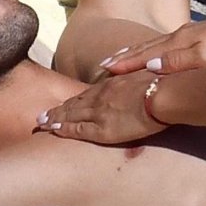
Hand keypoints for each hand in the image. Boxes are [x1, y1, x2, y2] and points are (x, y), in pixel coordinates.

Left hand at [37, 69, 167, 144]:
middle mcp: (101, 97)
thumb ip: (133, 76)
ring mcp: (100, 112)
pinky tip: (53, 130)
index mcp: (113, 85)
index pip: (88, 95)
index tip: (64, 104)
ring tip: (42, 122)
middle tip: (43, 115)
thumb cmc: (162, 85)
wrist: (164, 95)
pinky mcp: (103, 129)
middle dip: (59, 110)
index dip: (74, 100)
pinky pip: (78, 129)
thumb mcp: (145, 75)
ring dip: (55, 118)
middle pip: (75, 104)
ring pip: (71, 116)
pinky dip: (64, 129)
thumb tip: (130, 76)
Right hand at [97, 10, 205, 76]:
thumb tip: (147, 66)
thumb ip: (176, 62)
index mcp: (179, 42)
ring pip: (157, 44)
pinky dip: (155, 49)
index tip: (104, 70)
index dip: (124, 63)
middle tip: (104, 64)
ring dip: (138, 51)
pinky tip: (159, 50)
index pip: (144, 54)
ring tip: (124, 56)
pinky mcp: (204, 34)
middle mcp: (181, 35)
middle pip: (146, 46)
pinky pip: (169, 43)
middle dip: (125, 56)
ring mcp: (193, 33)